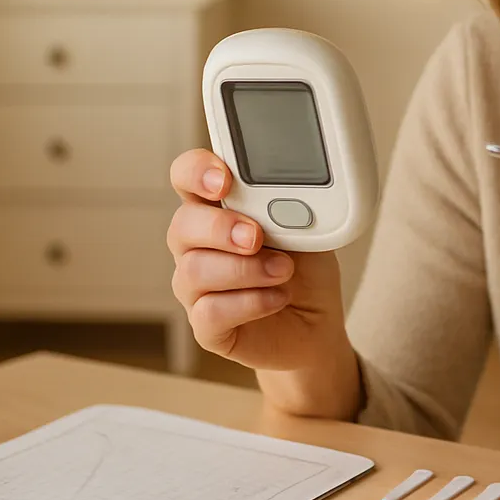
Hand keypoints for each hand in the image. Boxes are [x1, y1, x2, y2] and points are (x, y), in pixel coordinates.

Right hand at [167, 149, 346, 370]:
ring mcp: (197, 287)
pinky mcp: (205, 326)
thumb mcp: (307, 229)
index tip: (223, 181)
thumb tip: (285, 196)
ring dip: (246, 268)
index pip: (187, 178)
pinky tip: (277, 298)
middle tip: (257, 236)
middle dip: (220, 228)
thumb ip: (288, 207)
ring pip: (194, 270)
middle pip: (182, 225)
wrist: (317, 323)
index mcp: (218, 209)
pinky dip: (250, 302)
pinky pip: (209, 311)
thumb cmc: (306, 269)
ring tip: (284, 271)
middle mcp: (198, 246)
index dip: (196, 172)